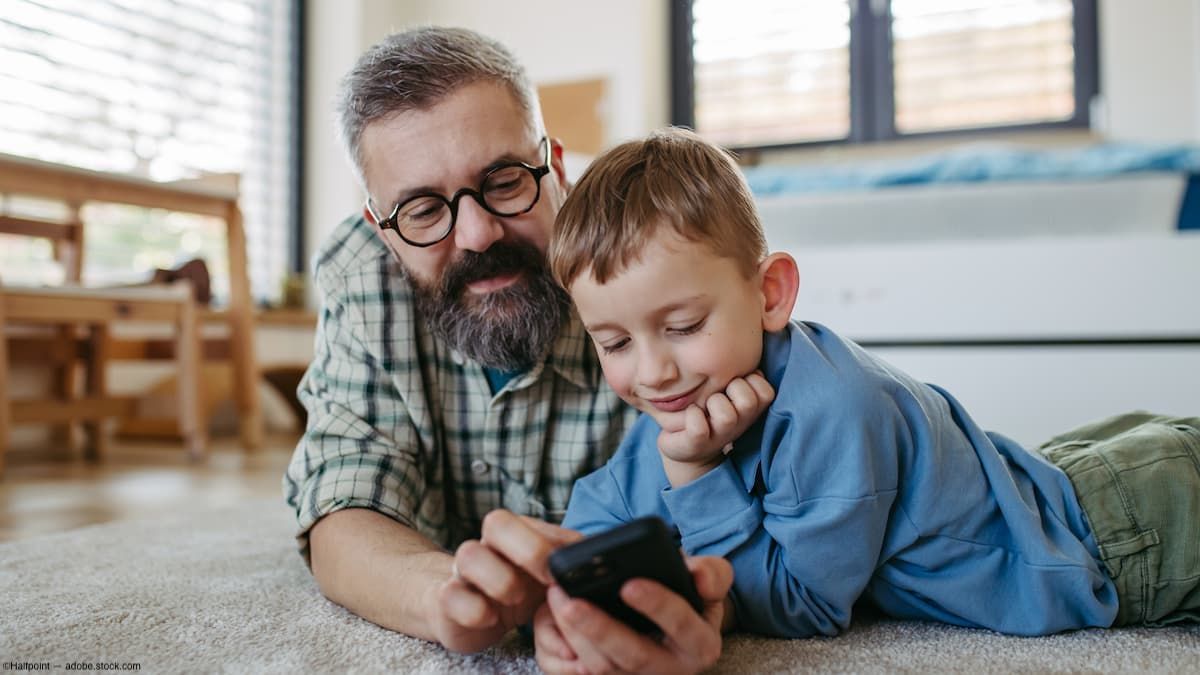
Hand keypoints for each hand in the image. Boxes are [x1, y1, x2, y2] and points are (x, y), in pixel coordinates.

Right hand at [431, 510, 581, 652]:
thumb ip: (567, 562)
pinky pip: (451, 594)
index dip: (554, 542)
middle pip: (496, 522)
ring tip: (516, 599)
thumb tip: (598, 555)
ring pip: (469, 554)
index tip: (572, 569)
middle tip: (548, 578)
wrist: (462, 609)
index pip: (532, 522)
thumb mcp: (544, 576)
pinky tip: (491, 618)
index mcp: (515, 535)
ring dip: (500, 579)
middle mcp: (487, 545)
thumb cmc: (513, 587)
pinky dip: (473, 608)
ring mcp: (463, 571)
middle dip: (529, 548)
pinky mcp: (447, 599)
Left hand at [534, 555, 733, 674]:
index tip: (629, 584)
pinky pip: (584, 671)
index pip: (682, 625)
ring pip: (603, 668)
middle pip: (633, 656)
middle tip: (571, 601)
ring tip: (557, 599)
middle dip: (600, 629)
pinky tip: (552, 618)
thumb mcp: (708, 584)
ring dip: (575, 635)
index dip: (658, 606)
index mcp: (700, 643)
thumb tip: (697, 575)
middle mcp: (672, 669)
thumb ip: (711, 573)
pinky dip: (565, 646)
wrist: (675, 630)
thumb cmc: (688, 599)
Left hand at [657, 371, 773, 485]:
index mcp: (750, 409)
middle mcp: (739, 423)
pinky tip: (690, 412)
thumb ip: (741, 370)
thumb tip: (750, 342)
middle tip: (720, 391)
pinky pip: (698, 428)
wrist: (687, 445)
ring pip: (726, 416)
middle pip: (749, 401)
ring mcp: (719, 436)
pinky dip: (693, 415)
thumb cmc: (710, 408)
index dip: (753, 381)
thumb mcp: (730, 389)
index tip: (737, 381)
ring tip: (705, 404)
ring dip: (714, 403)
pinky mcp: (696, 444)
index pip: (767, 392)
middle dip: (733, 389)